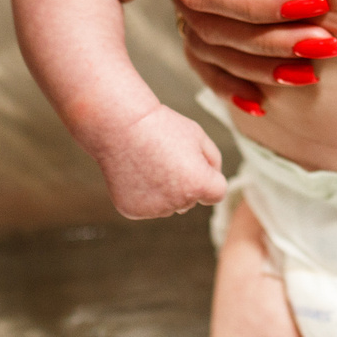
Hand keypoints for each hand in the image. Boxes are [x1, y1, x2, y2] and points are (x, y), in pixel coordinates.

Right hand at [95, 103, 229, 218]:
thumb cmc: (162, 127)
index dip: (207, 175)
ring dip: (164, 190)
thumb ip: (213, 162)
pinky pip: (147, 206)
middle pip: (191, 199)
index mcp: (199, 184)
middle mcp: (178, 203)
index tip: (192, 160)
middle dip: (184, 183)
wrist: (121, 125)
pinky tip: (136, 173)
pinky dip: (143, 193)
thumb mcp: (198, 136)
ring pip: (168, 204)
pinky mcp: (133, 211)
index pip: (216, 193)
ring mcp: (154, 210)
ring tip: (149, 163)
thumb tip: (212, 182)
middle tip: (165, 157)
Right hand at [167, 0, 334, 115]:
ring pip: (211, 51)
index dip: (264, 2)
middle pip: (214, 27)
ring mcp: (183, 8)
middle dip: (274, 40)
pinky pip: (206, 68)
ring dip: (262, 67)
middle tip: (326, 43)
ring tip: (310, 73)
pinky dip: (232, 88)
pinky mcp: (196, 33)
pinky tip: (262, 106)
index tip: (320, 3)